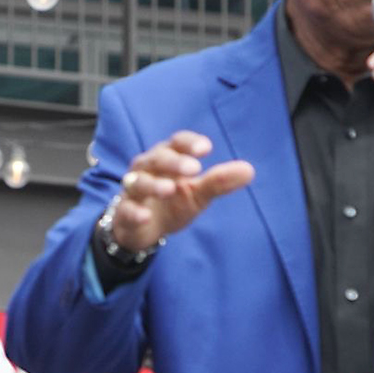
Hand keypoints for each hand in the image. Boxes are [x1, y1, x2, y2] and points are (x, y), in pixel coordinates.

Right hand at [109, 131, 254, 251]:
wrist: (143, 229)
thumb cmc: (172, 202)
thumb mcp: (197, 193)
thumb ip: (218, 181)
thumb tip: (249, 170)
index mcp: (167, 158)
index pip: (176, 143)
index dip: (189, 144)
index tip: (206, 149)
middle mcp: (147, 169)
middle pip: (157, 158)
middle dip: (174, 162)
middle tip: (194, 169)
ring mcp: (134, 190)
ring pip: (139, 181)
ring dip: (153, 184)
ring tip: (170, 190)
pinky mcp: (124, 212)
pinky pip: (126, 209)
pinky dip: (134, 212)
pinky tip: (144, 216)